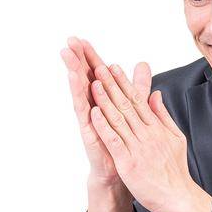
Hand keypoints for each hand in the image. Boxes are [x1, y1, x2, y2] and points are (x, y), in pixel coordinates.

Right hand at [60, 36, 128, 190]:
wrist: (119, 172)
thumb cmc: (123, 141)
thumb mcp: (133, 108)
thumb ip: (137, 87)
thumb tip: (144, 65)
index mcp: (104, 100)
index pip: (96, 73)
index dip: (90, 57)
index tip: (82, 39)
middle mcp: (94, 106)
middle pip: (85, 78)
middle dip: (77, 59)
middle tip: (70, 41)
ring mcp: (90, 118)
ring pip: (80, 91)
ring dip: (74, 72)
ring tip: (68, 56)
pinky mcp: (89, 131)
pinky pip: (83, 111)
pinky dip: (79, 96)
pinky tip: (75, 82)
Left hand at [89, 61, 211, 211]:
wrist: (179, 197)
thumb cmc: (175, 172)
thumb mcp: (175, 138)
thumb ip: (163, 116)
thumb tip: (156, 95)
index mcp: (156, 128)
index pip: (138, 100)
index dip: (124, 83)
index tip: (114, 68)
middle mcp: (147, 134)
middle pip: (126, 105)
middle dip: (112, 85)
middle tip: (99, 67)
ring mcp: (137, 148)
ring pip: (119, 119)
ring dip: (105, 100)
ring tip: (94, 83)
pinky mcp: (129, 163)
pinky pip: (114, 141)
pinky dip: (104, 126)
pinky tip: (95, 113)